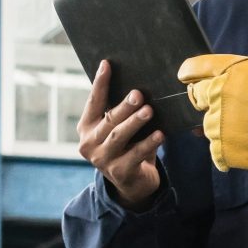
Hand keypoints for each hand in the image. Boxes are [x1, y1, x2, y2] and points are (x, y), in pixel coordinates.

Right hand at [77, 62, 162, 209]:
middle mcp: (89, 143)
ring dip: (135, 122)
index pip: (93, 102)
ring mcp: (102, 159)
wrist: (132, 183)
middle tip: (138, 94)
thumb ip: (121, 112)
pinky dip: (149, 143)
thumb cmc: (127, 146)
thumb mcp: (119, 128)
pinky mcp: (118, 172)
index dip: (100, 83)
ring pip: (119, 136)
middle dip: (124, 106)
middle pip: (108, 120)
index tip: (107, 64)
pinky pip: (136, 154)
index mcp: (86, 127)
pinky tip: (161, 134)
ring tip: (149, 110)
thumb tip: (139, 85)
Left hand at [181, 53, 247, 188]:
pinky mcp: (223, 149)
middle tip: (231, 108)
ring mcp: (217, 124)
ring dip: (222, 127)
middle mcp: (215, 95)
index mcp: (225, 72)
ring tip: (247, 129)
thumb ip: (235, 71)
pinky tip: (243, 147)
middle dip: (208, 102)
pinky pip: (216, 152)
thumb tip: (217, 76)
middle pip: (197, 99)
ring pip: (208, 126)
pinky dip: (226, 152)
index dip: (190, 74)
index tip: (188, 77)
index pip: (194, 69)